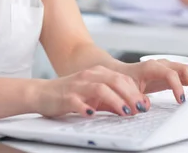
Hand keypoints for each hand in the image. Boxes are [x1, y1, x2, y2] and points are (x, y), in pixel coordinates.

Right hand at [34, 65, 150, 117]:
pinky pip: (77, 101)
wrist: (42, 93)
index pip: (123, 78)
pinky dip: (86, 108)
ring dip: (115, 100)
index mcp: (98, 73)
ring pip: (100, 89)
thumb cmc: (70, 95)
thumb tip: (137, 106)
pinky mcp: (65, 97)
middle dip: (131, 95)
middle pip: (115, 81)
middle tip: (140, 109)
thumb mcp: (95, 95)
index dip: (136, 91)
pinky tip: (93, 114)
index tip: (145, 104)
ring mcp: (77, 86)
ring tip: (125, 112)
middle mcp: (89, 76)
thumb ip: (114, 99)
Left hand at [118, 59, 187, 100]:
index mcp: (152, 67)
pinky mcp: (172, 73)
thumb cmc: (125, 80)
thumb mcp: (128, 89)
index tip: (181, 101)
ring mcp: (168, 67)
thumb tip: (144, 106)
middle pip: (185, 69)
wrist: (122, 73)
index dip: (178, 87)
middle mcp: (163, 64)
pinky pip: (187, 76)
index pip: (171, 74)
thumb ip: (135, 97)